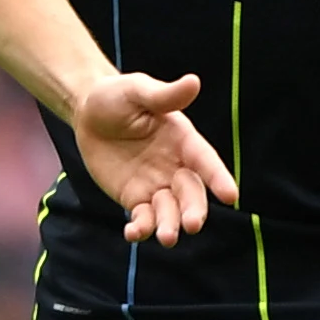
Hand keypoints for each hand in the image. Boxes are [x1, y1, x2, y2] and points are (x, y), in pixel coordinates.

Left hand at [67, 71, 233, 245]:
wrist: (88, 112)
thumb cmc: (117, 96)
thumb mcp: (138, 90)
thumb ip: (164, 95)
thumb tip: (193, 81)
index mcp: (184, 140)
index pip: (206, 161)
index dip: (218, 177)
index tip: (231, 196)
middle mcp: (176, 166)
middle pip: (191, 193)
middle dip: (194, 209)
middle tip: (192, 224)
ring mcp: (156, 186)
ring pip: (170, 211)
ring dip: (170, 225)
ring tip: (166, 237)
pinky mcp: (135, 199)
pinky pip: (143, 218)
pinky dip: (141, 229)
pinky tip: (133, 233)